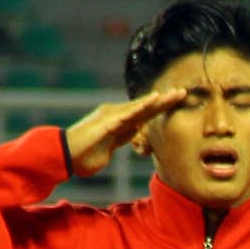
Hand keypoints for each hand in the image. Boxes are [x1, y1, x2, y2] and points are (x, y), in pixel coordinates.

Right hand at [61, 87, 186, 176]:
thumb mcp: (109, 148)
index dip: (161, 108)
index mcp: (119, 122)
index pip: (145, 114)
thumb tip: (133, 132)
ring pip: (140, 107)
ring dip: (159, 100)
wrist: (65, 156)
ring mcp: (112, 116)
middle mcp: (116, 115)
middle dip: (165, 100)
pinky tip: (155, 99)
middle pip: (146, 107)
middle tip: (184, 92)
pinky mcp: (107, 122)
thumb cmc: (84, 156)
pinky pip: (129, 113)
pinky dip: (143, 106)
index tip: (177, 103)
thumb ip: (121, 138)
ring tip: (177, 93)